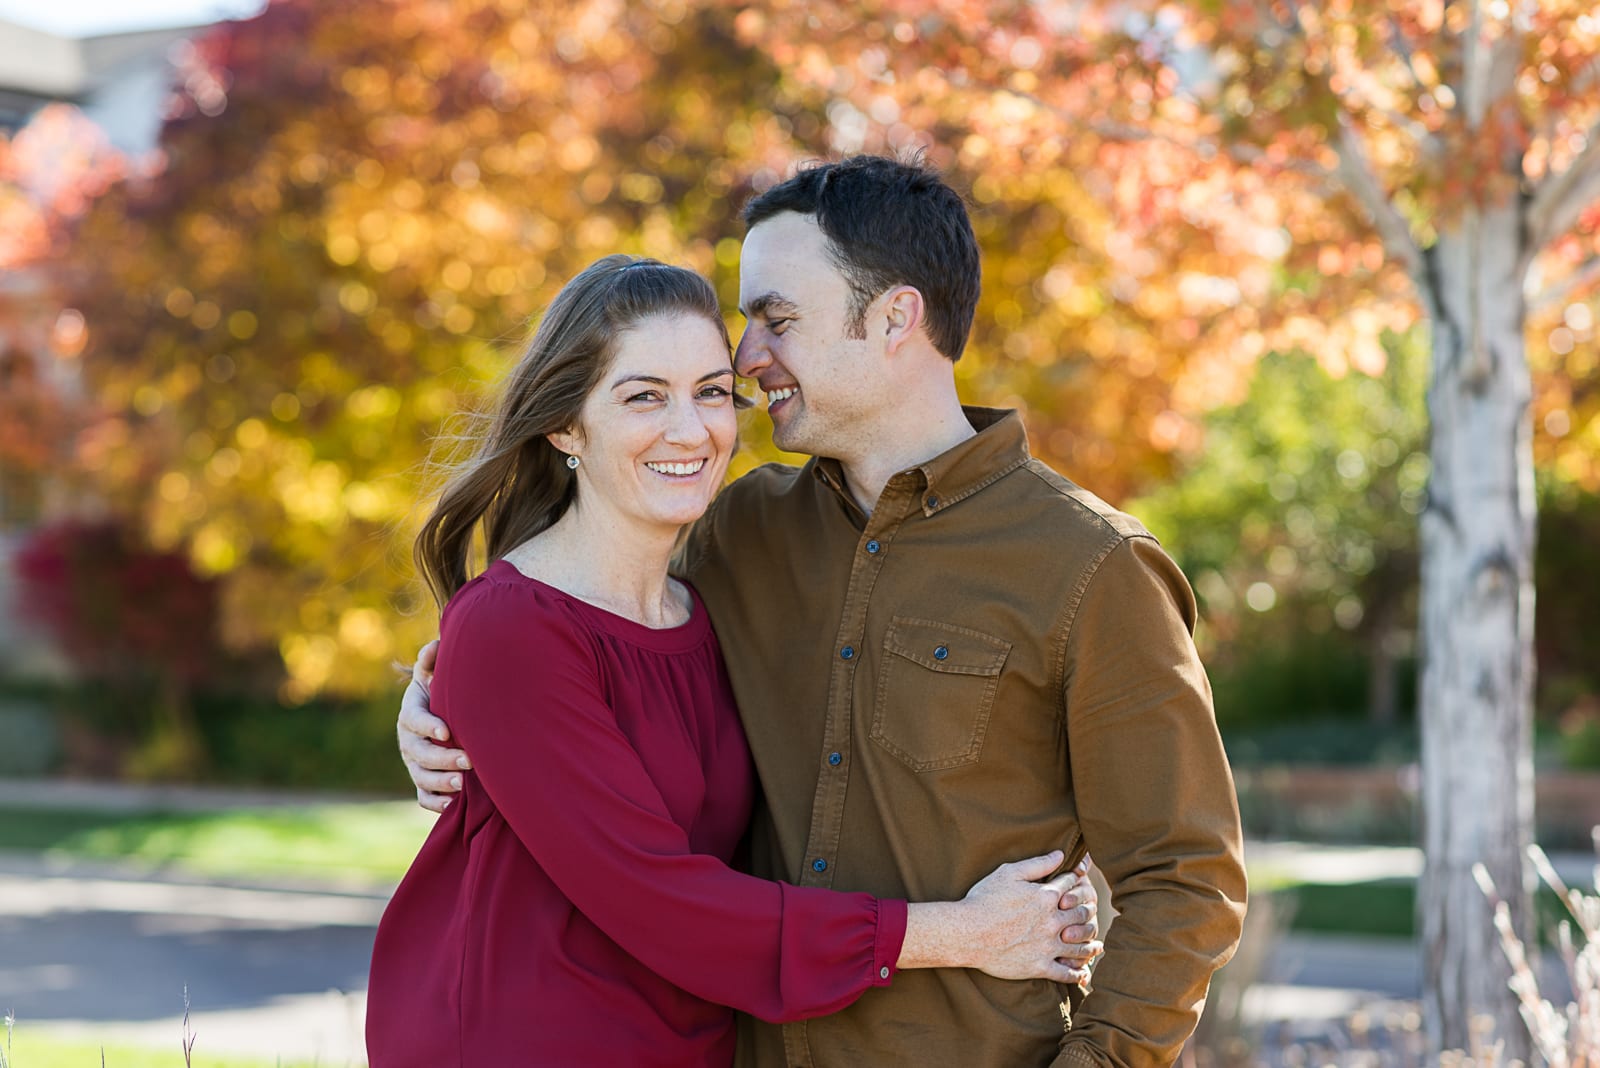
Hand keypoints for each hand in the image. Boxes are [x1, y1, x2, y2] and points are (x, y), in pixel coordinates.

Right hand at [398, 640, 469, 812]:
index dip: (428, 725)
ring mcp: (413, 762)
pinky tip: (452, 805)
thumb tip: (436, 644)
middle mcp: (408, 739)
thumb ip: (433, 661)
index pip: (414, 719)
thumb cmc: (442, 692)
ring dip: (440, 781)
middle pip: (418, 752)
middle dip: (442, 757)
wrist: (441, 717)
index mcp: (411, 711)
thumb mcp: (434, 674)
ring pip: (420, 776)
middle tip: (469, 760)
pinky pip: (422, 796)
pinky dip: (435, 802)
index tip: (447, 731)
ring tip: (462, 784)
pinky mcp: (421, 781)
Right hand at [956, 851, 1089, 983]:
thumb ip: (1038, 864)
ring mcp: (1048, 946)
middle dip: (1088, 913)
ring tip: (1098, 946)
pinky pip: (1065, 973)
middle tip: (1092, 914)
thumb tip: (1060, 854)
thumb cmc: (984, 899)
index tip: (1082, 879)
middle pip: (1081, 916)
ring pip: (1079, 946)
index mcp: (1047, 897)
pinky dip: (1077, 974)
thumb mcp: (1008, 873)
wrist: (967, 932)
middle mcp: (1053, 921)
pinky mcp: (1039, 966)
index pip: (1071, 885)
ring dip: (1091, 945)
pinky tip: (1083, 973)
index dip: (1078, 879)